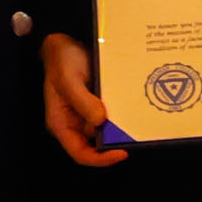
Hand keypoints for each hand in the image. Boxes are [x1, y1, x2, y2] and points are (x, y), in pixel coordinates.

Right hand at [39, 36, 128, 168]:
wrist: (67, 42)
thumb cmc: (62, 60)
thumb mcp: (69, 79)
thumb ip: (82, 101)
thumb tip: (100, 121)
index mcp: (61, 123)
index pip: (80, 153)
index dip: (101, 159)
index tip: (121, 152)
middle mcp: (75, 123)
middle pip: (97, 145)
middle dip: (116, 142)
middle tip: (136, 134)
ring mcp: (88, 115)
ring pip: (108, 132)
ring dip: (123, 129)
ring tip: (139, 122)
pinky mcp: (99, 106)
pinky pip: (113, 117)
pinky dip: (124, 116)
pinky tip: (135, 110)